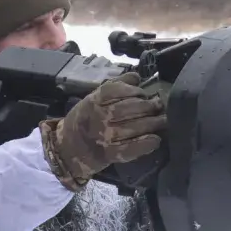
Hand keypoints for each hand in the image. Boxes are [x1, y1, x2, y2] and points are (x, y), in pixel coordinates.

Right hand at [39, 72, 166, 190]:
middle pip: (128, 108)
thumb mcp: (93, 99)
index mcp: (93, 101)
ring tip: (162, 120)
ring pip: (133, 127)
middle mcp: (98, 117)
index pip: (116, 90)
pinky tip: (156, 139)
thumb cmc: (84, 120)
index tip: (143, 92)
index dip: (133, 90)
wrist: (67, 149)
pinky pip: (131, 148)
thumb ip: (114, 87)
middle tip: (158, 105)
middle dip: (147, 105)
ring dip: (152, 123)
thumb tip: (137, 76)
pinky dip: (146, 144)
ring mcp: (104, 137)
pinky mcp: (110, 154)